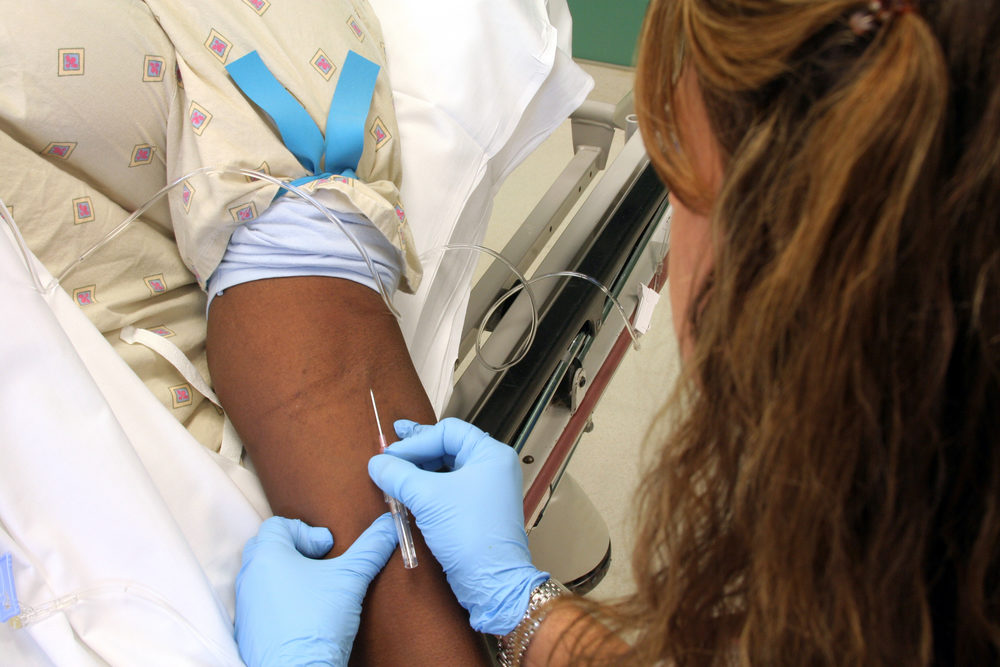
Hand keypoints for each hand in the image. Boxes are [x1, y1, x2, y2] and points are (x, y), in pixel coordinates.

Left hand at [234, 514, 396, 665]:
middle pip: (269, 546)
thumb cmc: (317, 622)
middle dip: (297, 549)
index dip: (307, 531)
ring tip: (315, 588)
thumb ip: (370, 548)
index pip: (278, 524)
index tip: (327, 549)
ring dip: (287, 574)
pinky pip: (261, 602)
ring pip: (264, 575)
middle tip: (320, 563)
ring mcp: (246, 604)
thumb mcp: (351, 578)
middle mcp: (250, 576)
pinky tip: (304, 612)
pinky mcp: (248, 628)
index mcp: (268, 556)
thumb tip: (389, 525)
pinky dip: (279, 599)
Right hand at [367, 418, 548, 634]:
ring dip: (418, 471)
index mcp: (490, 454)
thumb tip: (378, 463)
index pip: (448, 431)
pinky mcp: (476, 509)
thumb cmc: (471, 535)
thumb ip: (399, 475)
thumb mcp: (427, 498)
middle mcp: (492, 467)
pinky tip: (406, 491)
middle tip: (389, 453)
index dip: (416, 441)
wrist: (490, 581)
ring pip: (445, 469)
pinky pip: (447, 489)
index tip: (391, 455)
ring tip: (394, 473)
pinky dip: (426, 488)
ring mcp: (485, 489)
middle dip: (416, 452)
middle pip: (447, 447)